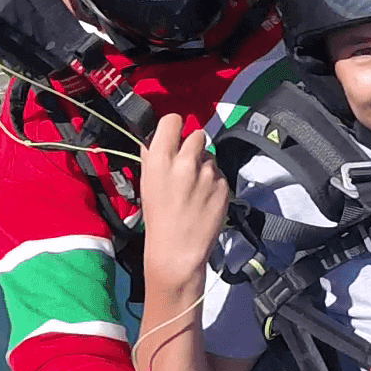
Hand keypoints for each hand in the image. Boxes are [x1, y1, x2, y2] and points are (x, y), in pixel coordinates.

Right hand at [138, 113, 228, 279]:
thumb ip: (152, 158)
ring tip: (195, 188)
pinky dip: (214, 182)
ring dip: (204, 166)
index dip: (174, 126)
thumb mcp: (146, 184)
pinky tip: (204, 198)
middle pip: (197, 134)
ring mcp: (207, 173)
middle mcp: (185, 161)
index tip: (175, 134)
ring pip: (210, 156)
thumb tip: (154, 140)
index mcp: (161, 158)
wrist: (177, 250)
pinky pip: (220, 174)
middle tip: (187, 164)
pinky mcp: (223, 185)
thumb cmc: (159, 219)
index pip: (173, 121)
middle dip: (193, 146)